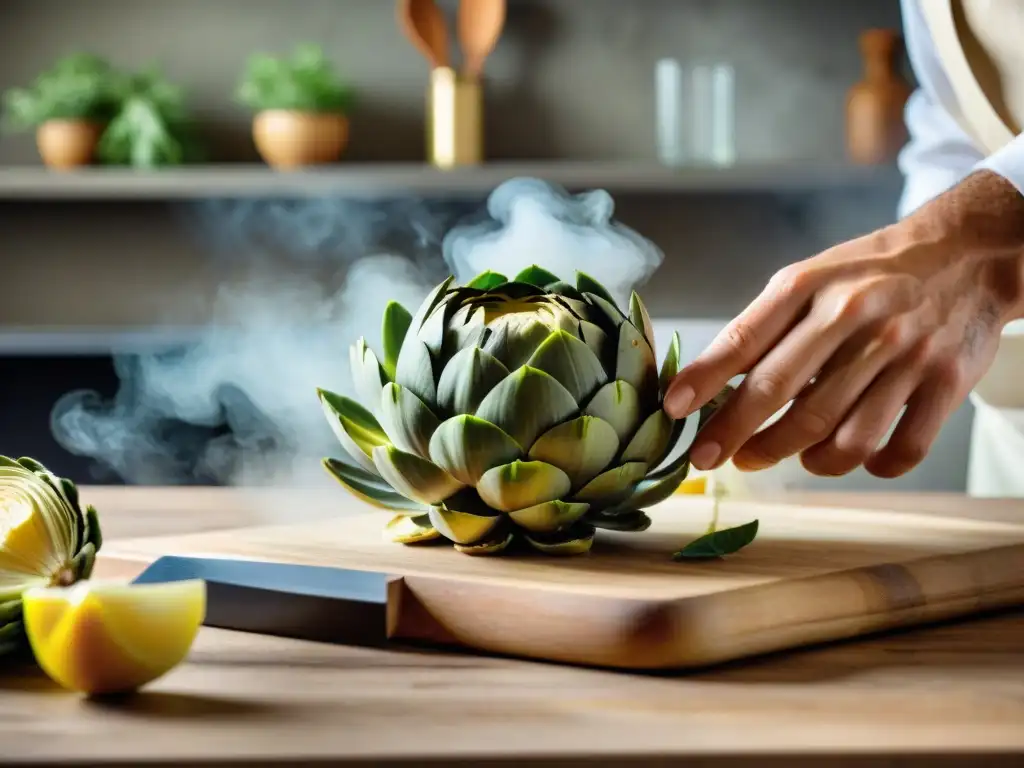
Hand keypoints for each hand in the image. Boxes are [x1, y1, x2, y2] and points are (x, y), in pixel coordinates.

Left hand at [664, 171, 1023, 478]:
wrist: (968, 253)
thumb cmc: (869, 274)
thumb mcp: (810, 279)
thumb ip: (764, 328)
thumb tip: (710, 386)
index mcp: (811, 286)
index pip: (745, 338)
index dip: (704, 378)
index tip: (672, 409)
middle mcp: (855, 316)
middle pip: (783, 394)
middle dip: (734, 435)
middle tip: (708, 458)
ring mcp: (904, 352)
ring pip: (840, 435)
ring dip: (798, 459)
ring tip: (778, 455)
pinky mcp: (946, 382)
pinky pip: (900, 450)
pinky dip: (867, 467)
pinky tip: (848, 457)